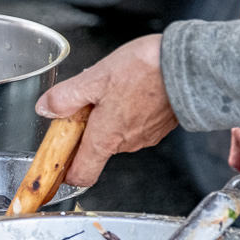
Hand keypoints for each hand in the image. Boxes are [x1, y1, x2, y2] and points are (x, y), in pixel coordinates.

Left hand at [35, 34, 178, 186]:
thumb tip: (46, 108)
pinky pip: (135, 125)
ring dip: (107, 119)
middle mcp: (125, 144)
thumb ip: (66, 97)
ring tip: (110, 90)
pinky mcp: (160, 126)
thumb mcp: (94, 79)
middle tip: (82, 106)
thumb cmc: (147, 70)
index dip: (65, 173)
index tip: (55, 162)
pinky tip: (130, 89)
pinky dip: (127, 112)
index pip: (81, 176)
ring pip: (115, 135)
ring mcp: (145, 136)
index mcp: (105, 139)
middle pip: (95, 150)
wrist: (193, 64)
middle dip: (84, 131)